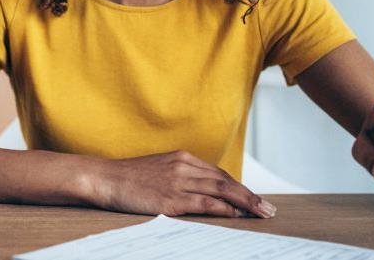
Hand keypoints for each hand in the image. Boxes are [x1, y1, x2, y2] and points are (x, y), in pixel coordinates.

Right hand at [80, 149, 276, 217]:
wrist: (106, 178)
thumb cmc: (131, 178)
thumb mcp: (160, 169)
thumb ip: (181, 175)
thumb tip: (202, 191)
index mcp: (182, 158)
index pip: (218, 173)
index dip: (238, 187)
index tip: (254, 198)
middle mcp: (183, 166)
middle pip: (224, 180)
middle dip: (249, 195)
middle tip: (268, 208)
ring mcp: (177, 182)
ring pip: (219, 190)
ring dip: (243, 203)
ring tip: (260, 213)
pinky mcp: (169, 199)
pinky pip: (202, 203)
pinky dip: (222, 208)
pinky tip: (234, 215)